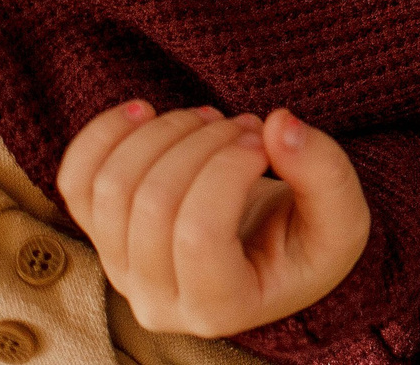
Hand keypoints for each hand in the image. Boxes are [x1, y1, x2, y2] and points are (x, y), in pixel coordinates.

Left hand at [58, 101, 370, 337]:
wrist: (276, 255)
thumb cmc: (312, 242)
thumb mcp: (343, 217)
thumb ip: (324, 172)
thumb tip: (281, 122)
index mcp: (222, 308)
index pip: (198, 234)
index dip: (228, 170)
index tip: (265, 140)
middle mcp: (158, 300)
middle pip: (152, 203)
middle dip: (203, 143)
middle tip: (249, 126)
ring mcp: (122, 270)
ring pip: (111, 187)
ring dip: (164, 132)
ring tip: (212, 120)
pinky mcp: (104, 235)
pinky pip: (76, 181)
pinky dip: (102, 136)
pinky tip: (143, 111)